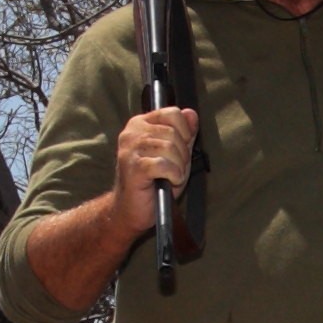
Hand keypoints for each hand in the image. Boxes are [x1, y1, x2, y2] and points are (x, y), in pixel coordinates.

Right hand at [113, 107, 196, 232]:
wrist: (132, 209)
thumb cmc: (155, 182)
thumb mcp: (175, 154)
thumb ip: (184, 134)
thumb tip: (192, 114)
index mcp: (140, 123)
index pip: (172, 113)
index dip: (185, 132)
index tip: (181, 150)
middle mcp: (132, 132)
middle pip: (173, 132)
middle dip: (182, 154)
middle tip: (174, 169)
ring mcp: (130, 149)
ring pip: (169, 148)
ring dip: (178, 167)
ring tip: (170, 176)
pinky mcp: (133, 167)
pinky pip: (163, 165)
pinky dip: (173, 175)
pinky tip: (169, 181)